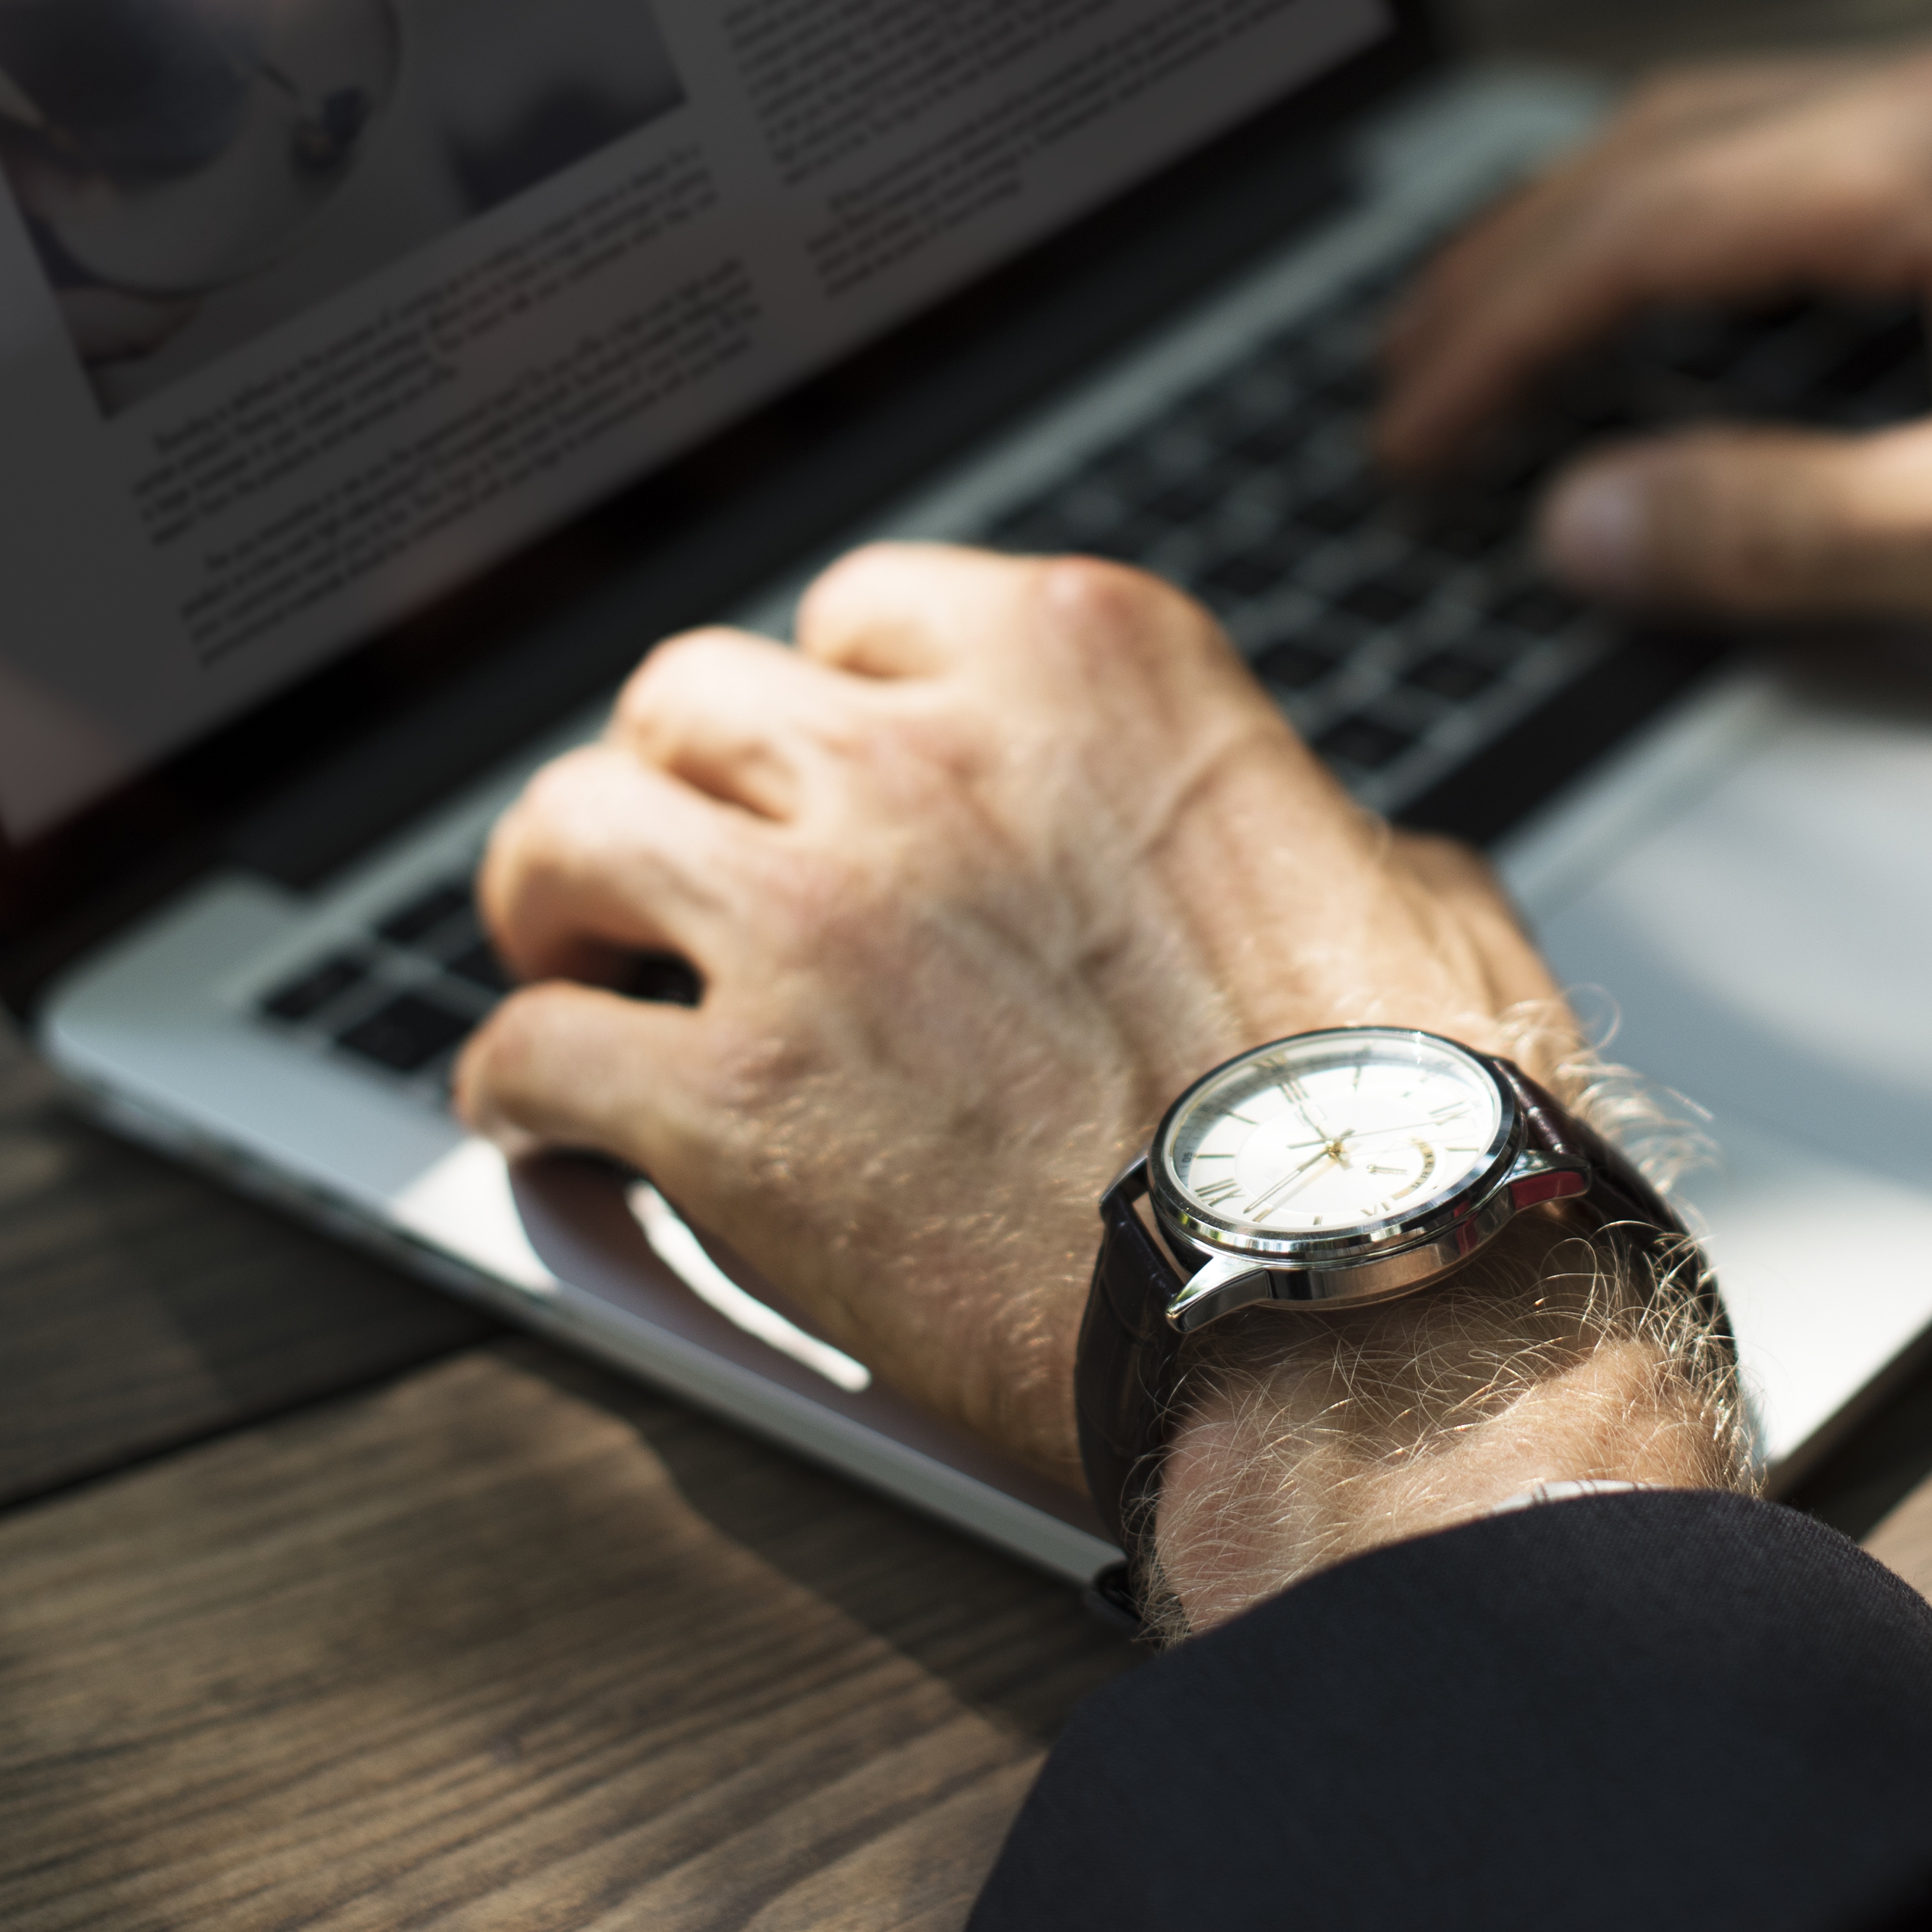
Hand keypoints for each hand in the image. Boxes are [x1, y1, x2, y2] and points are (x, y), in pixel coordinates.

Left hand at [453, 544, 1586, 1488]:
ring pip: (564, 833)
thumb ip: (1304, 828)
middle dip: (675, 786)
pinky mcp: (729, 1106)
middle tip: (674, 872)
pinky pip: (529, 1051)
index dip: (828, 705)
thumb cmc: (1410, 1131)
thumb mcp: (1408, 888)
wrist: (1362, 1320)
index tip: (823, 773)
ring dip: (558, 904)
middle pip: (686, 700)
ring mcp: (812, 923)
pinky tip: (544, 1121)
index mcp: (1086, 665)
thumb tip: (1320, 852)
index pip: (863, 611)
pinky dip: (521, 1088)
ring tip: (572, 966)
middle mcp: (924, 756)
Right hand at [1375, 22, 1931, 637]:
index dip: (1490, 336)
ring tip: (1500, 342)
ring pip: (1720, 124)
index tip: (1406, 432)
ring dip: (1590, 225)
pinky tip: (1681, 293)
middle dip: (1501, 266)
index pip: (1634, 226)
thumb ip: (1793, 530)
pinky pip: (1805, 137)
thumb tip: (1591, 521)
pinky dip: (1693, 211)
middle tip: (1402, 388)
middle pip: (1648, 143)